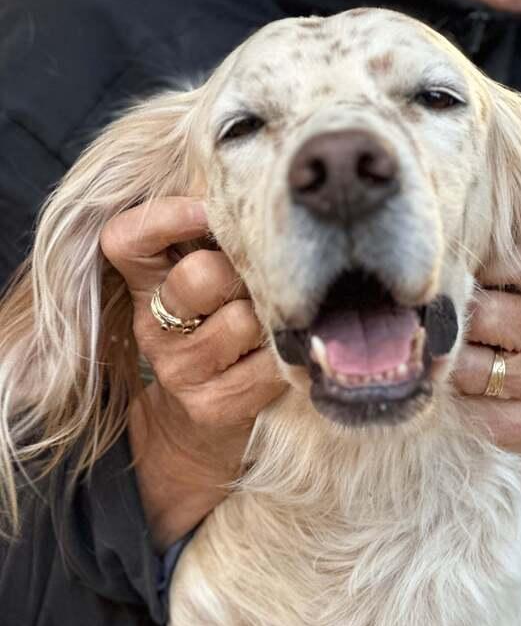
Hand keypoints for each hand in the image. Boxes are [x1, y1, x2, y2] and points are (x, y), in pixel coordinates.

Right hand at [101, 197, 285, 548]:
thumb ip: (213, 242)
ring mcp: (180, 371)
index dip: (164, 218)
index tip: (205, 211)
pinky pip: (269, 364)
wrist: (204, 429)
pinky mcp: (214, 407)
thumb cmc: (218, 336)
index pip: (125, 240)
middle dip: (243, 272)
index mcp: (145, 287)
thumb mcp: (203, 288)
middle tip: (258, 282)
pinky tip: (285, 356)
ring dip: (271, 318)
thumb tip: (253, 196)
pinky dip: (289, 356)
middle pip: (200, 277)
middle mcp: (153, 329)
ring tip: (274, 325)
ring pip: (243, 320)